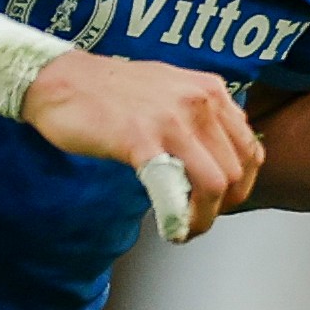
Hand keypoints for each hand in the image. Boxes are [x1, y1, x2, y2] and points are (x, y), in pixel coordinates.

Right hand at [29, 51, 263, 241]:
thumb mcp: (171, 89)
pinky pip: (173, 189)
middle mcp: (200, 101)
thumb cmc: (109, 89)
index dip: (241, 186)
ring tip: (185, 230)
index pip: (251, 150)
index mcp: (211, 90)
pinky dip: (177, 217)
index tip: (221, 203)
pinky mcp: (140, 139)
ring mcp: (172, 119)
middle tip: (198, 221)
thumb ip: (199, 118)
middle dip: (222, 208)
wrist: (58, 79)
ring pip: (215, 184)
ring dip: (203, 219)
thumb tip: (217, 159)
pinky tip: (168, 228)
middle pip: (236, 172)